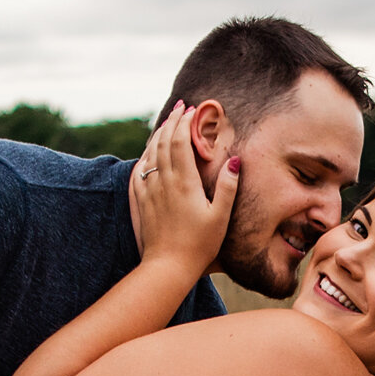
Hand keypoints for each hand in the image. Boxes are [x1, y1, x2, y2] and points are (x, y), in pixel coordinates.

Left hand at [132, 103, 238, 275]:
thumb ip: (228, 187)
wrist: (167, 267)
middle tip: (180, 108)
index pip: (181, 142)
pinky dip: (145, 155)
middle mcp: (164, 182)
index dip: (185, 122)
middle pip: (164, 142)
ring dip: (158, 134)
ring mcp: (150, 191)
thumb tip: (235, 160)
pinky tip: (148, 152)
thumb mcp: (220, 217)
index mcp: (184, 182)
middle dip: (172, 121)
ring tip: (166, 123)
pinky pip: (140, 171)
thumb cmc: (199, 245)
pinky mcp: (142, 202)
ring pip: (150, 154)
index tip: (192, 109)